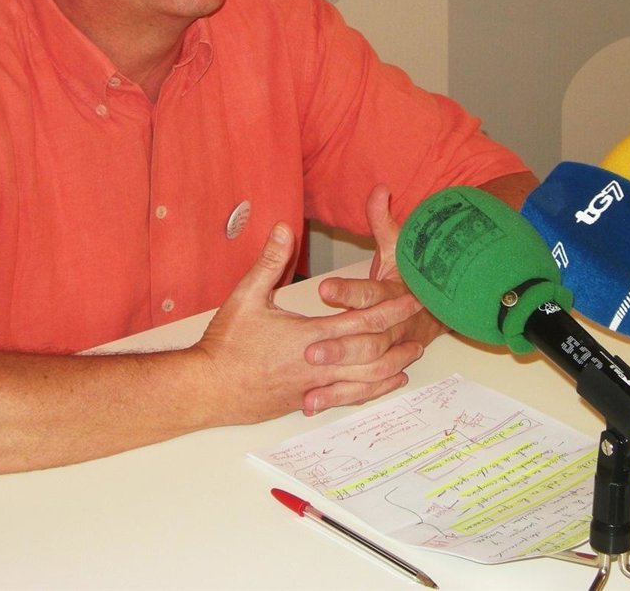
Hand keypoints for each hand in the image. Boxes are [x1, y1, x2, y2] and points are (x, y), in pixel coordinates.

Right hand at [194, 221, 424, 425]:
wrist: (207, 389)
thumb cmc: (225, 343)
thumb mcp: (246, 297)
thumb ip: (269, 262)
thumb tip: (285, 228)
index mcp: (309, 337)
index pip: (362, 320)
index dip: (391, 307)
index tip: (414, 295)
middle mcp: (319, 365)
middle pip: (373, 352)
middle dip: (400, 335)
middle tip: (423, 322)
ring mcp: (314, 388)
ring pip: (366, 380)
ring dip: (393, 365)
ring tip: (412, 354)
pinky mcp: (306, 401)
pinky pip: (349, 397)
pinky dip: (372, 389)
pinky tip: (383, 384)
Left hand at [304, 186, 448, 412]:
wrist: (442, 311)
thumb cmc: (413, 277)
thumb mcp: (399, 247)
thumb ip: (384, 222)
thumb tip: (379, 189)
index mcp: (394, 294)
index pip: (372, 294)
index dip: (350, 292)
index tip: (324, 290)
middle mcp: (395, 326)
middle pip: (368, 338)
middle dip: (340, 345)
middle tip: (310, 350)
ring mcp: (391, 351)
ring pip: (366, 368)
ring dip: (339, 377)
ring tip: (309, 384)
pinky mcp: (381, 369)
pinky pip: (362, 387)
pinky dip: (339, 397)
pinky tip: (310, 404)